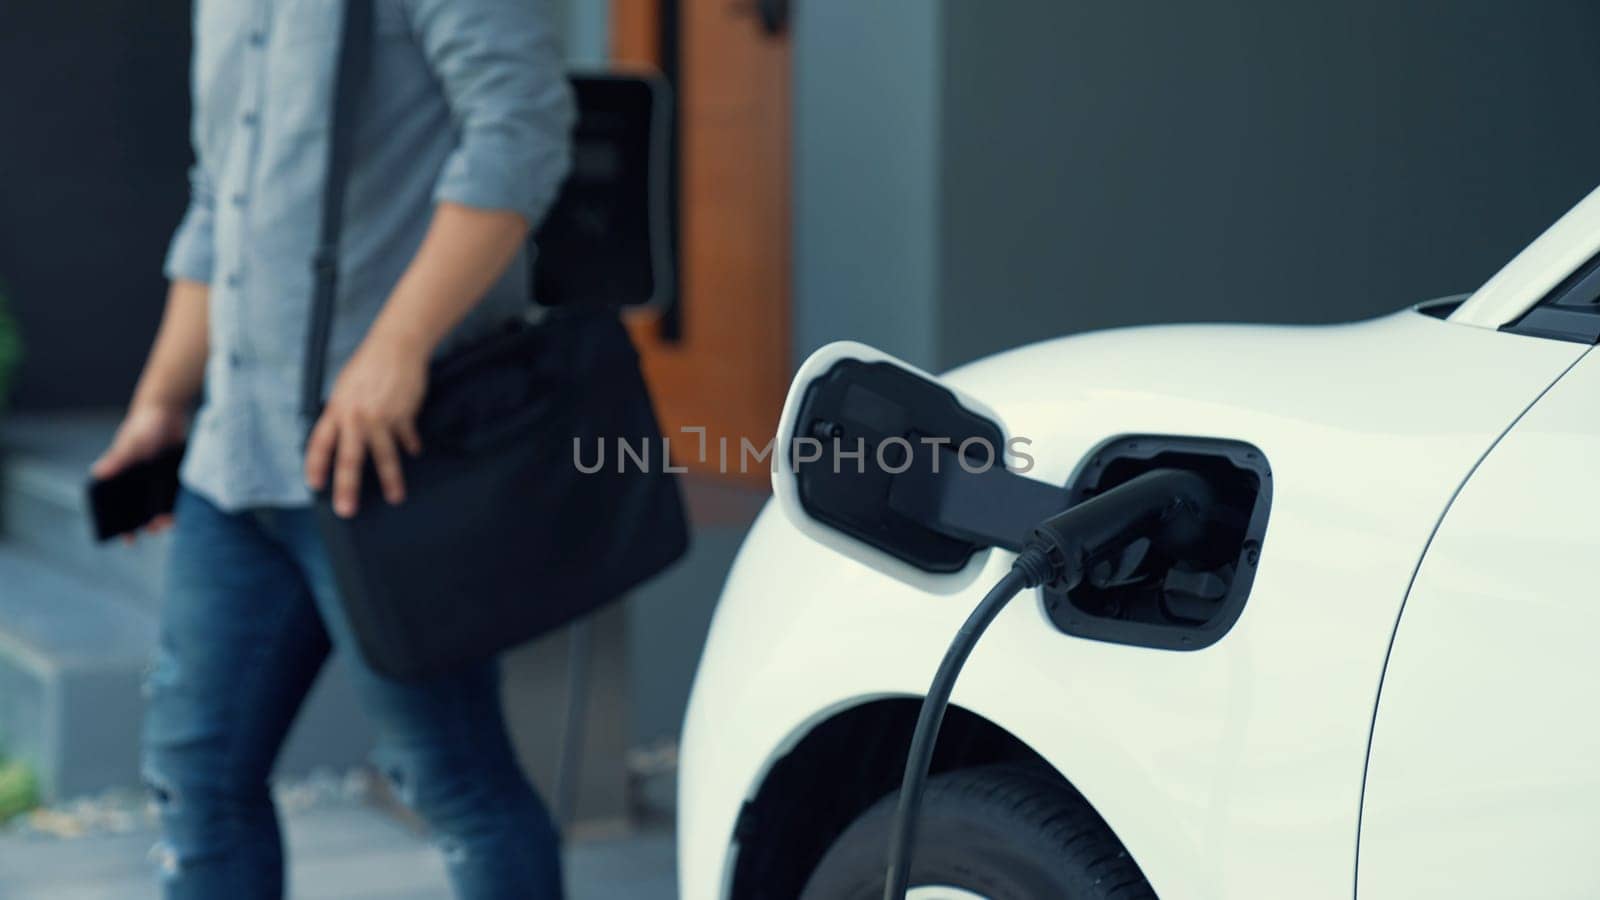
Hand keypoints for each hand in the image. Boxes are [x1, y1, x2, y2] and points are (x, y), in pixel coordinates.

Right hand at [91, 403, 189, 540]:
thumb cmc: (142, 426)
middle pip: (140, 509)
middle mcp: (137, 482)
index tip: (129, 540)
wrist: (167, 411)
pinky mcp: (172, 475)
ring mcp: (156, 480)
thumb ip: (117, 458)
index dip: (122, 525)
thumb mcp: (131, 442)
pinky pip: (175, 494)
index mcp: (121, 477)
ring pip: (158, 505)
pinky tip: (185, 511)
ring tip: (170, 524)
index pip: (117, 506)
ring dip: (164, 515)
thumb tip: (98, 473)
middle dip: (146, 523)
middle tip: (156, 530)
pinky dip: (178, 503)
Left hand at [304, 333, 426, 517]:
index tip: (315, 485)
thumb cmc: (368, 365)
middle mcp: (356, 417)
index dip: (316, 466)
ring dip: (391, 480)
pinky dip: (410, 446)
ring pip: (384, 456)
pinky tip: (413, 452)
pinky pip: (406, 438)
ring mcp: (381, 418)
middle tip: (346, 509)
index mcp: (337, 410)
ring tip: (395, 497)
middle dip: (347, 487)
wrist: (395, 347)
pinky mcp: (403, 415)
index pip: (320, 444)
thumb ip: (341, 412)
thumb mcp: (345, 388)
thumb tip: (342, 434)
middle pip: (349, 459)